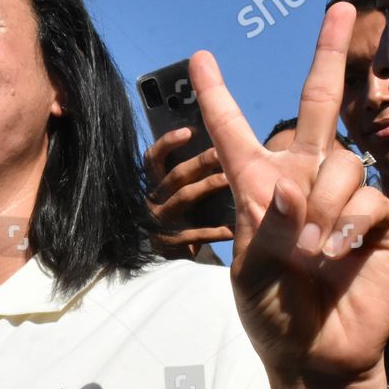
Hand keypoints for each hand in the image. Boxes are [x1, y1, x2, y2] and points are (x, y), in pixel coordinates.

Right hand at [143, 130, 232, 256]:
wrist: (176, 257)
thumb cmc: (186, 216)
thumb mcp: (183, 192)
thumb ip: (192, 174)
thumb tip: (219, 146)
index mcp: (154, 184)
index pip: (153, 158)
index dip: (167, 143)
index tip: (189, 131)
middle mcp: (153, 200)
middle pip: (176, 175)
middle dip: (200, 162)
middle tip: (223, 152)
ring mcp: (160, 221)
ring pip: (185, 196)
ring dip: (209, 185)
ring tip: (232, 179)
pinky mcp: (171, 242)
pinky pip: (196, 232)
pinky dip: (216, 230)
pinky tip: (235, 227)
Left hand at [192, 4, 388, 388]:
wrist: (321, 358)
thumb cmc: (274, 315)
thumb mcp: (252, 270)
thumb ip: (271, 223)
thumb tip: (298, 183)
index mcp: (256, 190)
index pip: (234, 134)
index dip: (218, 97)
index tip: (200, 59)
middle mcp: (301, 183)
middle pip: (314, 107)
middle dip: (328, 55)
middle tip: (341, 7)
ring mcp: (341, 199)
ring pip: (341, 161)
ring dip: (324, 206)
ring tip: (313, 252)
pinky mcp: (377, 220)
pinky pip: (367, 197)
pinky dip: (350, 226)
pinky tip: (340, 255)